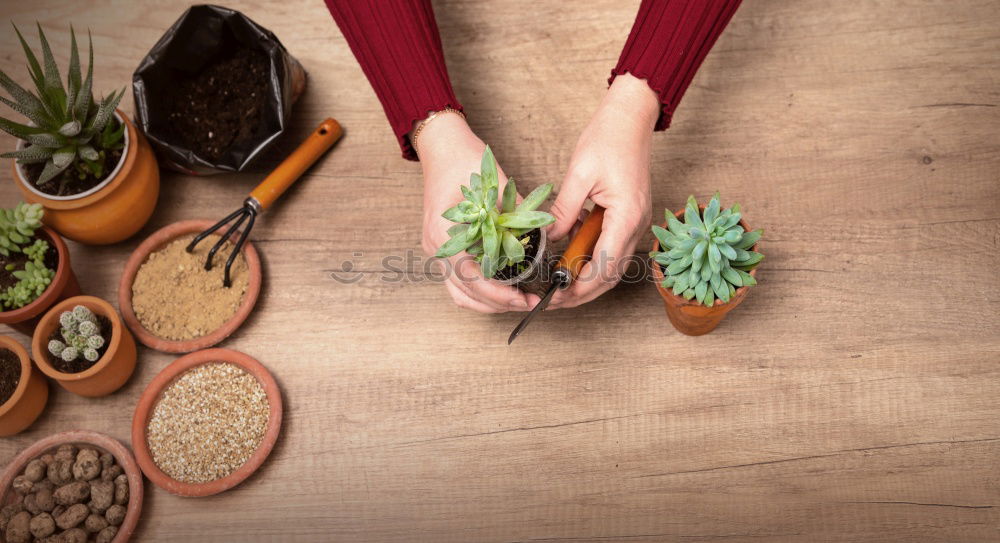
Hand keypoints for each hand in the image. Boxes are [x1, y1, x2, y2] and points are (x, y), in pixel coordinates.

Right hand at [416, 113, 534, 312]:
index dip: (499, 294)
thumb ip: (514, 217)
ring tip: (516, 300)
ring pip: (460, 292)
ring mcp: (436, 249)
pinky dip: (479, 289)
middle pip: (465, 294)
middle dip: (498, 303)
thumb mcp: (496, 188)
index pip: (471, 279)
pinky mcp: (443, 247)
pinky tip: (501, 287)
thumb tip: (540, 240)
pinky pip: (458, 279)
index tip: (523, 298)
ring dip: (488, 301)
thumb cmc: (465, 161)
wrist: (442, 146)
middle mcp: (436, 247)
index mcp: (445, 235)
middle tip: (528, 302)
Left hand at [547, 73, 660, 308]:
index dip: (579, 287)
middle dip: (584, 292)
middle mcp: (638, 225)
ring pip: (614, 266)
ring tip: (560, 287)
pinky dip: (594, 262)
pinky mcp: (632, 218)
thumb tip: (549, 240)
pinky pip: (614, 250)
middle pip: (612, 275)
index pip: (603, 267)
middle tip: (555, 301)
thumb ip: (564, 211)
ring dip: (589, 280)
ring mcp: (638, 223)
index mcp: (627, 217)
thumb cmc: (607, 139)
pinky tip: (572, 261)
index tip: (557, 297)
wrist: (630, 119)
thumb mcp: (578, 175)